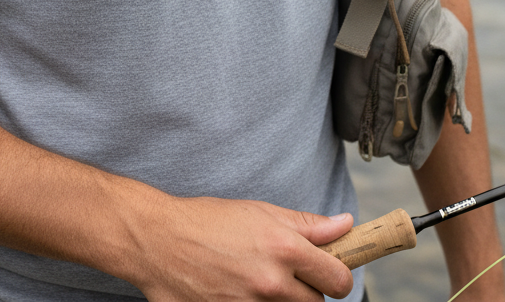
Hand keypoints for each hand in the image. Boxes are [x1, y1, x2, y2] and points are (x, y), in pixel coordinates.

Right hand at [127, 196, 354, 301]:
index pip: (338, 279)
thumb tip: (345, 225)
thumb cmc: (208, 220)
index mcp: (284, 249)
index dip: (337, 276)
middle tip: (285, 274)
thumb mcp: (260, 212)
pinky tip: (238, 291)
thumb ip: (307, 225)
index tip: (329, 271)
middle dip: (307, 291)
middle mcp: (272, 283)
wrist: (159, 241)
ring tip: (256, 280)